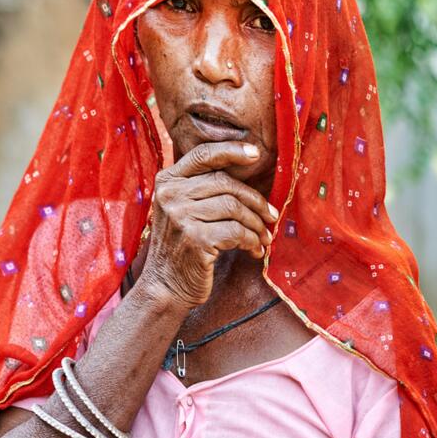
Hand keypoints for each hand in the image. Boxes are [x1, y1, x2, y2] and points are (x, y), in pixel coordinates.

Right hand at [138, 141, 278, 308]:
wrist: (164, 286)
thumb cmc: (181, 247)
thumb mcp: (181, 210)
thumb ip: (201, 189)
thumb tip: (246, 171)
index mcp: (167, 182)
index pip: (203, 155)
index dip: (232, 151)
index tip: (255, 154)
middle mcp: (170, 195)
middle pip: (226, 183)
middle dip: (255, 200)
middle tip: (271, 216)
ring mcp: (181, 217)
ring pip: (234, 208)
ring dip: (256, 224)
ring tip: (264, 237)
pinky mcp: (195, 240)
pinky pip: (236, 232)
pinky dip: (252, 241)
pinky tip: (255, 250)